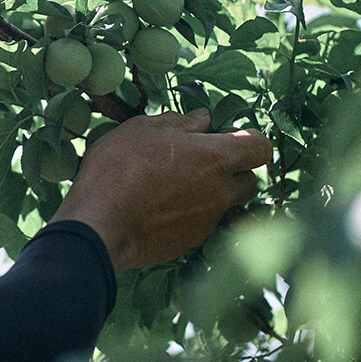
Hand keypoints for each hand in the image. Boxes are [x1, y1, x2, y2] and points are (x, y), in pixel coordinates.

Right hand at [50, 109, 272, 272]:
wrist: (98, 225)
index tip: (225, 137)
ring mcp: (207, 221)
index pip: (261, 147)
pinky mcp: (190, 242)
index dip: (248, 140)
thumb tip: (202, 119)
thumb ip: (178, 121)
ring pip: (224, 204)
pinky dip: (189, 214)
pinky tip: (158, 207)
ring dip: (210, 192)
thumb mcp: (141, 130)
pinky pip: (201, 223)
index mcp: (215, 158)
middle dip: (233, 170)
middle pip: (250, 180)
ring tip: (174, 185)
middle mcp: (220, 193)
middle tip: (199, 161)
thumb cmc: (117, 170)